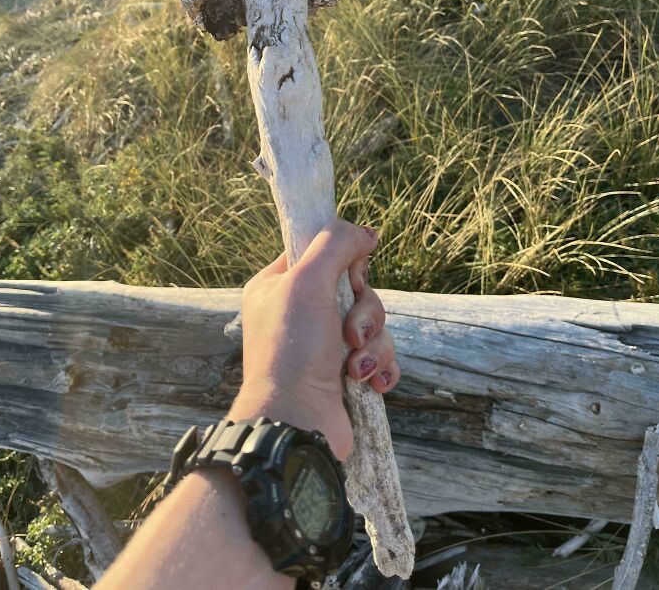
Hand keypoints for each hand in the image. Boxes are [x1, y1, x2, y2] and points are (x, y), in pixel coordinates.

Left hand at [228, 219, 399, 460]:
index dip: (345, 262)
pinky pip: (380, 355)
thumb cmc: (292, 351)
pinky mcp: (345, 375)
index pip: (321, 253)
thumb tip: (367, 232)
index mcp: (278, 287)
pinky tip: (371, 382)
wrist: (296, 425)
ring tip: (356, 367)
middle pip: (356, 288)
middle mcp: (300, 314)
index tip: (351, 276)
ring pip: (372, 323)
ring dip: (373, 344)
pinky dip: (380, 366)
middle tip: (349, 333)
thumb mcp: (306, 282)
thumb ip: (335, 244)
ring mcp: (322, 346)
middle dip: (364, 312)